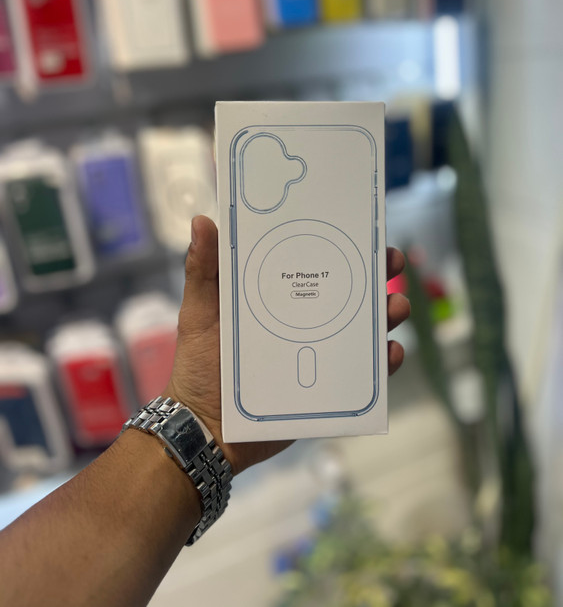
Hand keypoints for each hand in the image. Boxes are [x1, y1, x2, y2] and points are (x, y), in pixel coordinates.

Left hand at [166, 216, 409, 475]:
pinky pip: (362, 374)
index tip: (363, 229)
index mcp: (277, 298)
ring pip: (362, 330)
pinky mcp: (326, 387)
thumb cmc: (199, 366)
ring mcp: (317, 354)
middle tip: (390, 264)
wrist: (206, 429)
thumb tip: (202, 221)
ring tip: (395, 307)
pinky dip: (383, 364)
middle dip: (377, 275)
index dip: (341, 245)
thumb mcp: (199, 314)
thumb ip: (202, 271)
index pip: (315, 264)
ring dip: (386, 315)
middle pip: (348, 293)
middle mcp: (303, 322)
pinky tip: (390, 353)